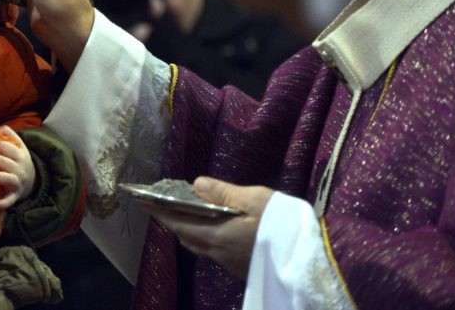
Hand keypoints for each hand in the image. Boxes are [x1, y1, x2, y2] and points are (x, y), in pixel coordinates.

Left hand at [0, 126, 36, 212]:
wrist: (30, 181)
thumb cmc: (16, 160)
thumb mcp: (17, 145)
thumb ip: (8, 134)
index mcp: (20, 154)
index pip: (5, 147)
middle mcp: (20, 169)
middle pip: (4, 162)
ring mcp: (17, 184)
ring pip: (6, 178)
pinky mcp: (12, 198)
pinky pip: (7, 201)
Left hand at [142, 176, 273, 279]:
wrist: (311, 259)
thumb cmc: (282, 224)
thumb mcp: (254, 199)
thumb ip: (223, 192)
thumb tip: (195, 185)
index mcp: (216, 236)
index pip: (178, 224)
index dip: (159, 213)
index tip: (143, 201)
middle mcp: (218, 253)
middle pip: (186, 238)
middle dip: (172, 222)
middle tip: (163, 206)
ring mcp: (230, 264)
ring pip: (200, 247)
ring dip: (188, 231)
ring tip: (185, 215)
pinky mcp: (243, 269)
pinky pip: (214, 252)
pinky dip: (205, 238)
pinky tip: (214, 228)